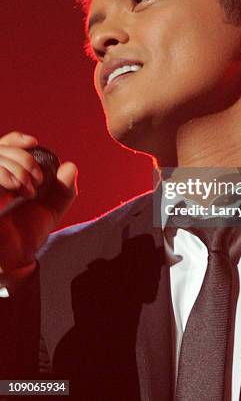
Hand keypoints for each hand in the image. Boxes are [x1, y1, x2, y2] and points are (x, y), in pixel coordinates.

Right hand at [0, 131, 76, 279]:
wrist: (12, 263)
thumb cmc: (23, 239)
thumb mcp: (47, 211)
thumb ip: (61, 191)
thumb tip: (70, 167)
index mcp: (0, 180)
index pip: (1, 147)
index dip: (16, 140)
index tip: (34, 142)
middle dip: (24, 158)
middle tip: (38, 180)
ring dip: (20, 168)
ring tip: (30, 190)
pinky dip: (8, 176)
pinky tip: (19, 192)